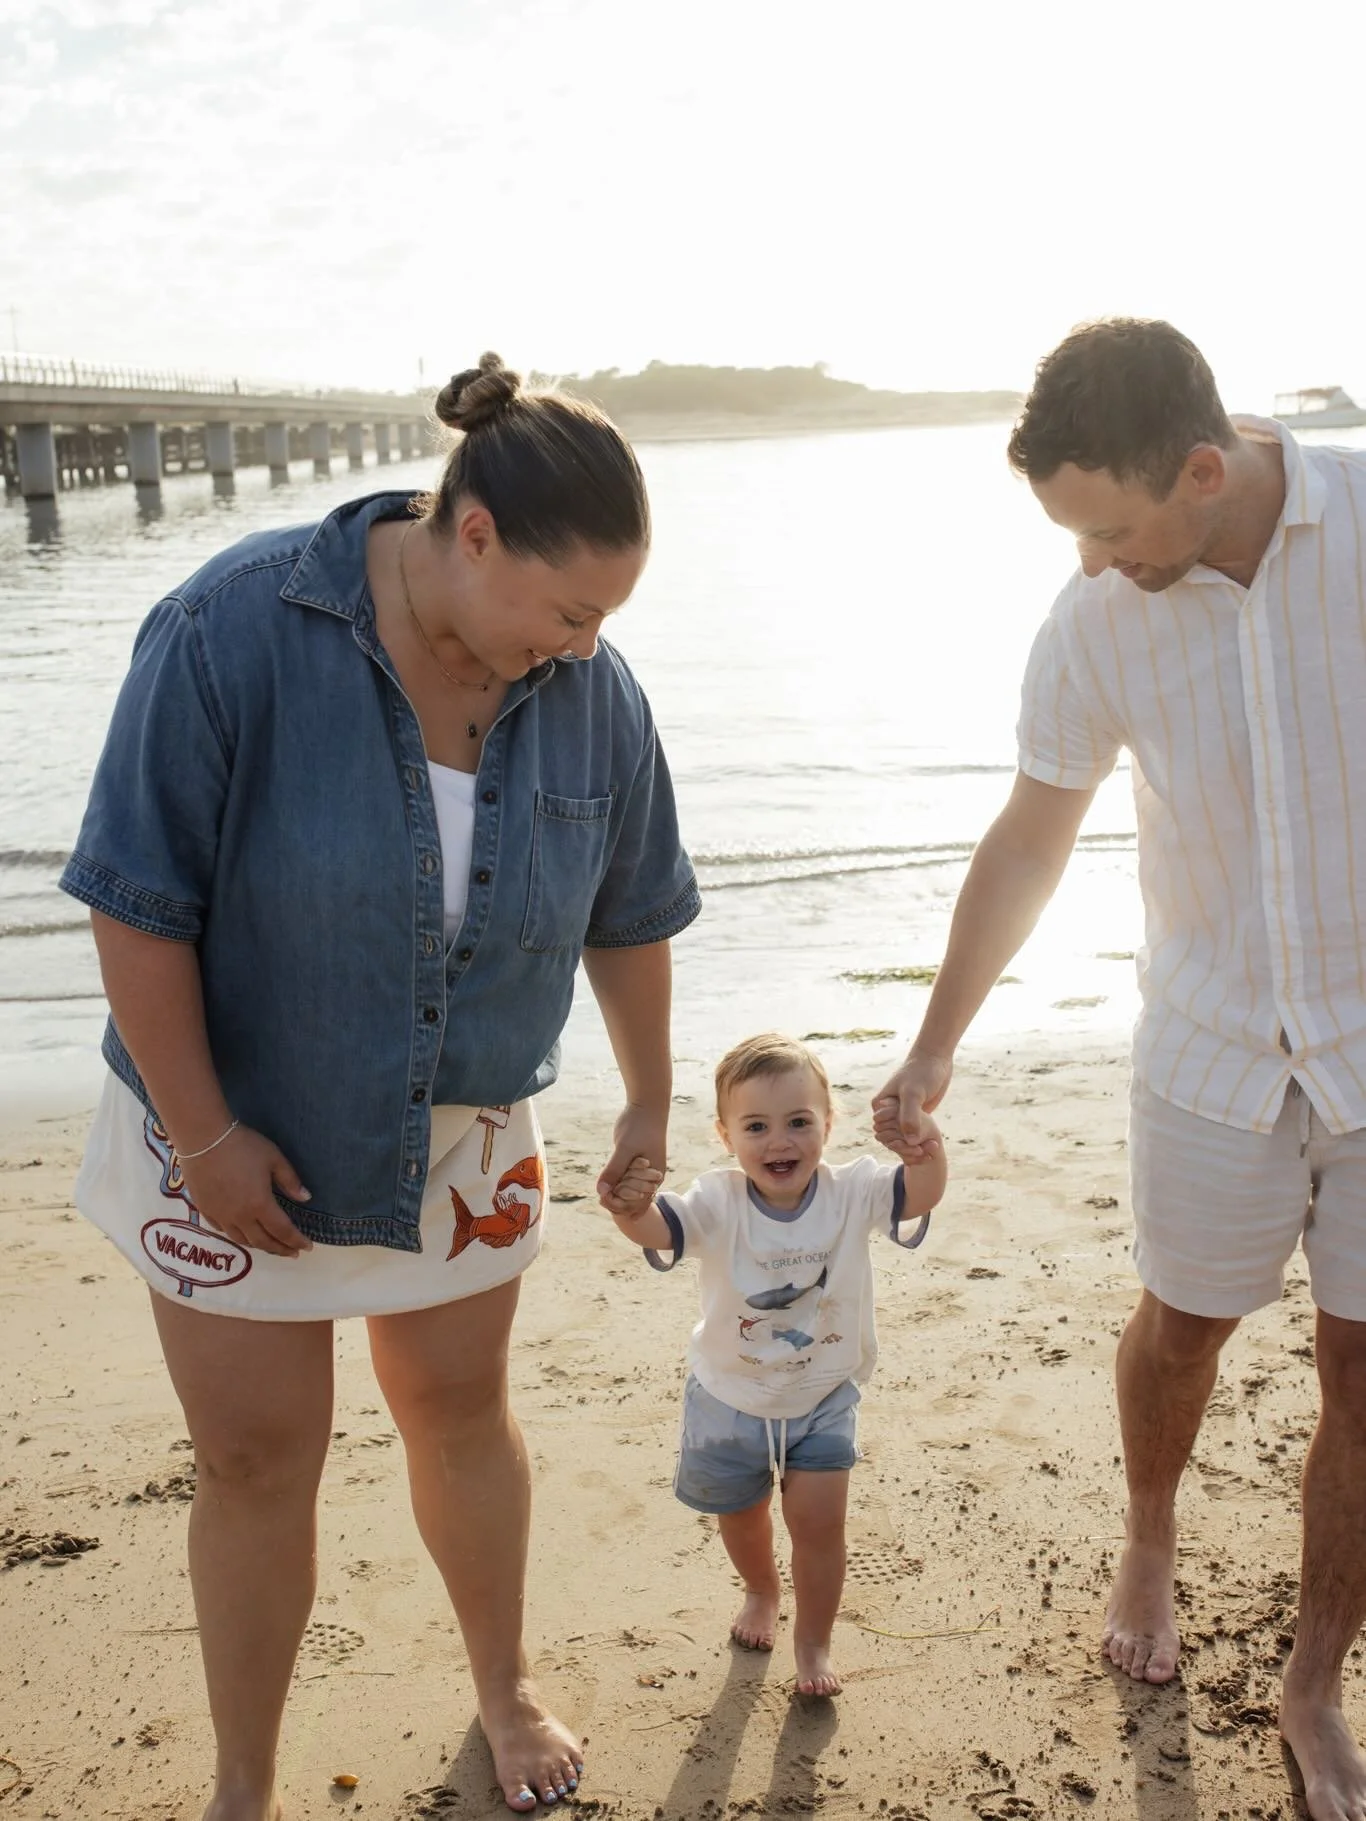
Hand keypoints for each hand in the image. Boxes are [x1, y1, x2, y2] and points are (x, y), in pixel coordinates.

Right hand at [179, 1125, 313, 1257]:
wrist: (203, 1139)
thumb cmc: (242, 1145)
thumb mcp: (274, 1158)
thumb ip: (290, 1180)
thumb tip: (306, 1198)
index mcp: (260, 1204)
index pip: (282, 1231)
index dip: (296, 1241)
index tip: (308, 1247)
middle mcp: (239, 1216)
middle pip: (262, 1241)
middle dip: (280, 1249)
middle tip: (292, 1252)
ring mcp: (220, 1215)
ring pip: (242, 1240)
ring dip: (260, 1246)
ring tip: (271, 1246)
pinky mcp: (205, 1210)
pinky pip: (222, 1231)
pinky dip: (237, 1236)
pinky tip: (242, 1234)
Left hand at [596, 1103, 668, 1210]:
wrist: (646, 1107)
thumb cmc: (638, 1126)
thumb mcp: (624, 1148)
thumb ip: (614, 1170)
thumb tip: (600, 1191)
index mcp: (654, 1178)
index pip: (638, 1204)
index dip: (619, 1205)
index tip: (602, 1198)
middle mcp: (651, 1178)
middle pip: (634, 1201)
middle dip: (617, 1202)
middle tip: (600, 1198)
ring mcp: (645, 1171)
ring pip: (630, 1191)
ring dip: (616, 1194)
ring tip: (602, 1191)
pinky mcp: (637, 1164)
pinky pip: (627, 1180)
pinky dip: (617, 1184)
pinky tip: (606, 1182)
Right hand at [872, 1050, 952, 1163]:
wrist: (935, 1059)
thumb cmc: (921, 1072)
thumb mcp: (914, 1093)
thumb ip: (910, 1116)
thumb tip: (910, 1140)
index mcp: (880, 1106)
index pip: (884, 1133)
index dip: (898, 1143)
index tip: (916, 1147)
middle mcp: (888, 1111)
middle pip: (894, 1138)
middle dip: (908, 1147)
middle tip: (926, 1152)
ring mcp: (901, 1113)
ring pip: (905, 1137)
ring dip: (917, 1146)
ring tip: (932, 1149)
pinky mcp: (914, 1115)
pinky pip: (915, 1133)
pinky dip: (922, 1141)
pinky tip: (933, 1145)